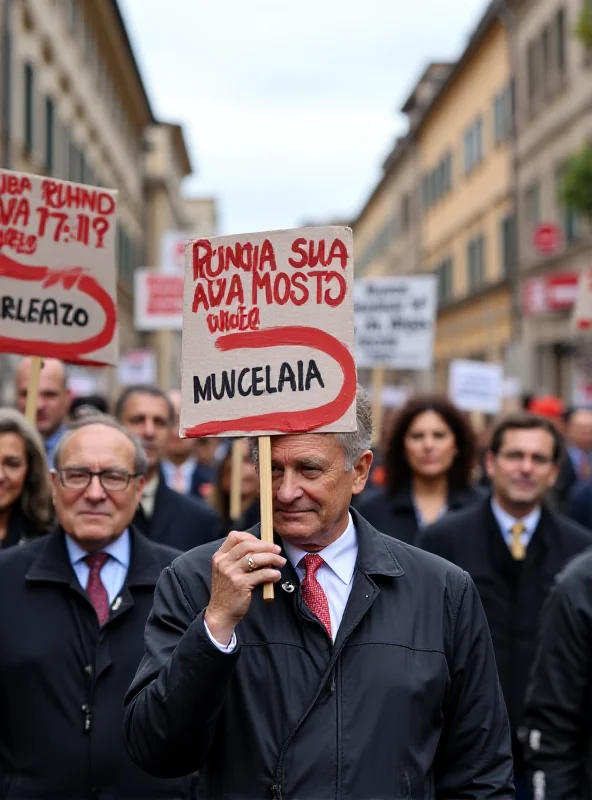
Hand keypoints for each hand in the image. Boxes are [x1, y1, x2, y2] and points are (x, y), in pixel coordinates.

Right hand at [204, 531, 285, 645]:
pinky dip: (272, 573)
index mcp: (220, 556)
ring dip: (272, 558)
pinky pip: (260, 574)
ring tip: (281, 562)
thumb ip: (239, 559)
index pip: (235, 536)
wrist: (221, 613)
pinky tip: (276, 575)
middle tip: (278, 550)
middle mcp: (223, 562)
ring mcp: (231, 573)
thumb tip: (264, 549)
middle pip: (247, 545)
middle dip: (266, 546)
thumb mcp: (227, 571)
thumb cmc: (228, 590)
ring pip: (255, 558)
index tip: (263, 542)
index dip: (251, 537)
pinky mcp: (240, 585)